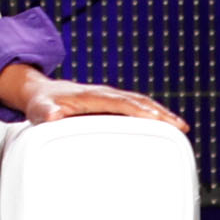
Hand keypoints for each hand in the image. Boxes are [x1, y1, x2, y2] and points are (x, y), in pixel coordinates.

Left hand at [0, 65, 187, 132]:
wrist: (40, 92)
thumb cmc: (41, 104)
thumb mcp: (39, 109)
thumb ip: (45, 112)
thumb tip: (51, 116)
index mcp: (92, 96)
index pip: (123, 102)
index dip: (141, 111)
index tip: (159, 121)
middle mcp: (105, 94)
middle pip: (139, 101)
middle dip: (160, 113)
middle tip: (180, 128)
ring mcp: (109, 97)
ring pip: (140, 102)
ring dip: (160, 113)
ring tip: (180, 128)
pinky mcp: (111, 103)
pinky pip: (136, 107)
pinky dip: (152, 114)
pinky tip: (163, 125)